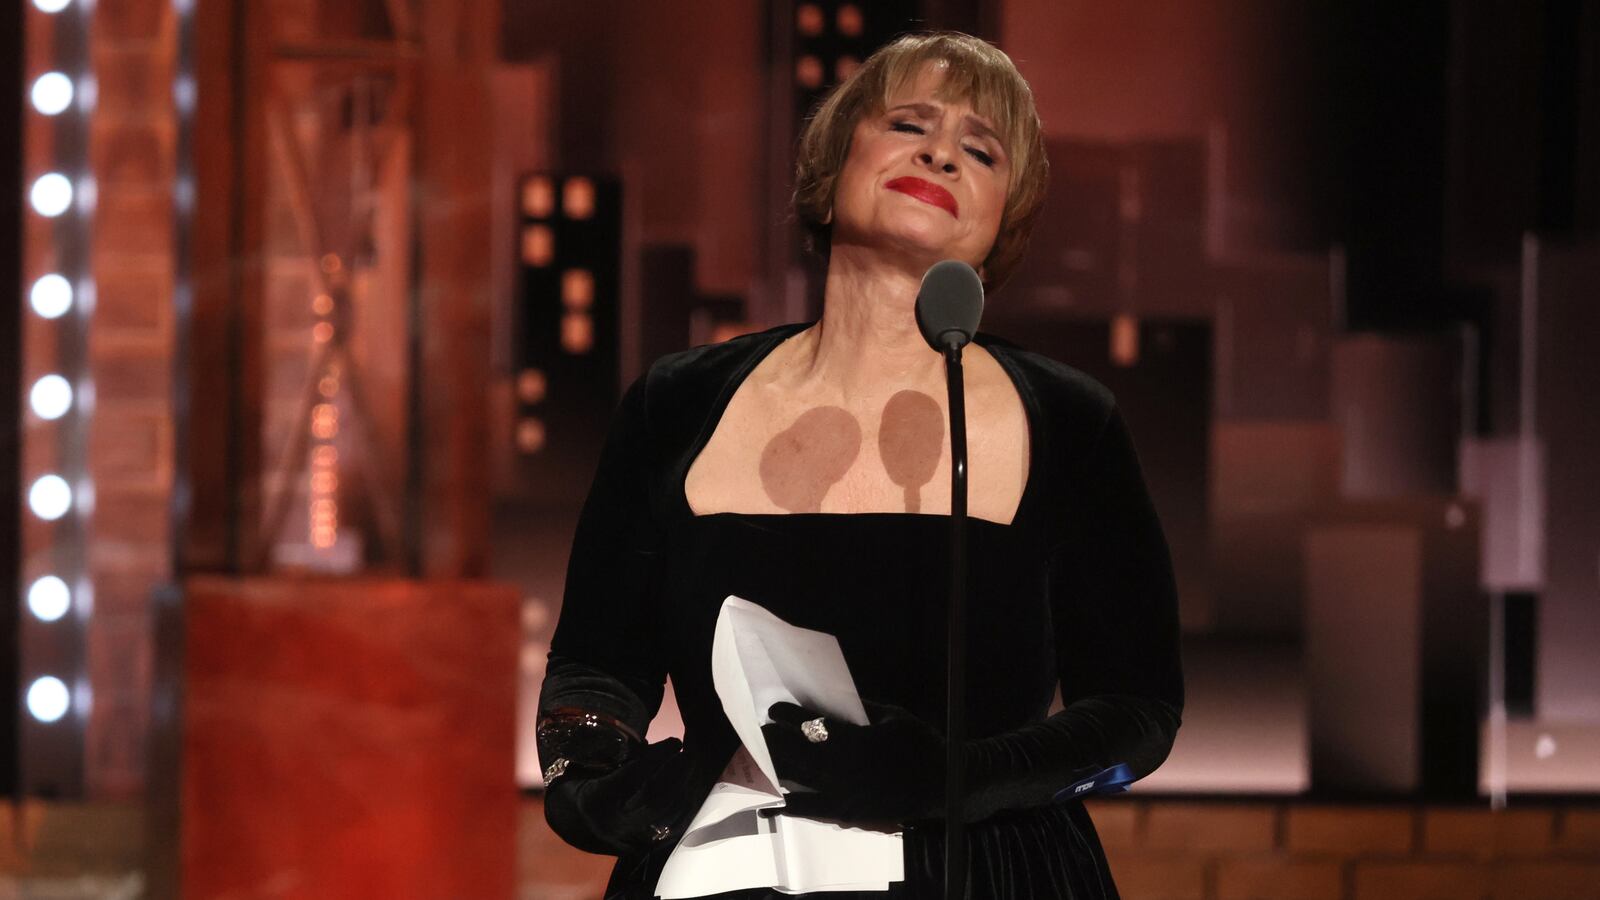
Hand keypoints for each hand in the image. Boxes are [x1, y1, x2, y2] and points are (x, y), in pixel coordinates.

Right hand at [545, 737, 721, 853]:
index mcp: (595, 800)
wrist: (576, 823)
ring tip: (695, 768)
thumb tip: (663, 745)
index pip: (632, 776)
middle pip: (653, 798)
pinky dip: (685, 809)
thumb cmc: (586, 786)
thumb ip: (626, 758)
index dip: (657, 757)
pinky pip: (671, 830)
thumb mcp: (595, 767)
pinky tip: (692, 790)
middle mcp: (611, 825)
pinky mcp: (642, 849)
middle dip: (677, 773)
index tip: (676, 741)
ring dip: (686, 789)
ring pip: (666, 816)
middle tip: (691, 754)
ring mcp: (627, 842)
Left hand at [760, 700, 945, 826]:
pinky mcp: (846, 813)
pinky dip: (788, 808)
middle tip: (760, 733)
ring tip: (758, 759)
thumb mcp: (892, 716)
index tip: (774, 710)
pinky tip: (770, 806)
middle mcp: (842, 768)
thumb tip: (833, 699)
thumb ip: (861, 708)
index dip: (789, 716)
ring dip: (775, 769)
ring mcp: (842, 793)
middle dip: (774, 742)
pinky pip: (811, 811)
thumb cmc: (919, 744)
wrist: (942, 785)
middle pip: (796, 753)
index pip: (811, 725)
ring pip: (798, 781)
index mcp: (854, 740)